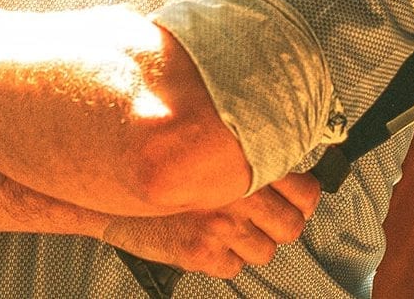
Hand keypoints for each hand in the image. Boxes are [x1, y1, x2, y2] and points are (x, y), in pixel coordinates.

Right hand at [99, 173, 321, 278]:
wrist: (108, 187)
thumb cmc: (157, 164)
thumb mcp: (206, 145)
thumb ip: (243, 152)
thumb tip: (283, 159)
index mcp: (245, 162)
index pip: (305, 191)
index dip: (305, 197)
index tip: (299, 197)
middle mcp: (238, 194)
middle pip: (291, 227)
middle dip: (282, 224)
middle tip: (268, 216)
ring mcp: (220, 227)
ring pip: (265, 251)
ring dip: (253, 242)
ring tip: (232, 227)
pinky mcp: (200, 253)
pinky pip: (234, 267)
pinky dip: (226, 257)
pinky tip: (209, 239)